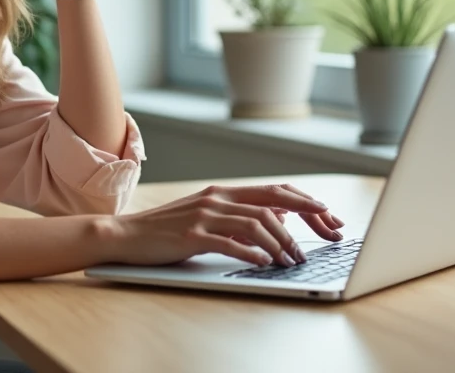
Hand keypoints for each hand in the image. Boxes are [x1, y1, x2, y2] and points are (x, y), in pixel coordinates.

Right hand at [103, 184, 345, 267]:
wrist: (126, 235)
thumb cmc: (167, 230)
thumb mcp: (206, 218)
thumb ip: (236, 218)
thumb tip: (273, 226)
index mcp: (223, 192)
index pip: (273, 191)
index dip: (304, 201)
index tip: (328, 214)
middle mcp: (217, 199)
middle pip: (272, 203)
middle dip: (305, 218)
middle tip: (324, 236)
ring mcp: (204, 216)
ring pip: (256, 224)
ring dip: (280, 243)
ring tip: (292, 260)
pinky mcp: (192, 237)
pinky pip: (229, 243)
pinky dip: (252, 253)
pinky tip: (264, 263)